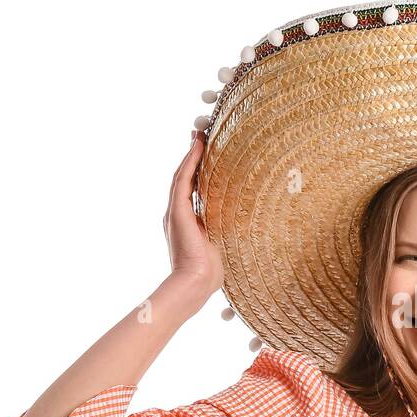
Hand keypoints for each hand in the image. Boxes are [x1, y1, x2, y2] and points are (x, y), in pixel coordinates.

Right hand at [164, 131, 222, 298]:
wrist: (195, 281)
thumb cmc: (210, 270)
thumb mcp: (220, 244)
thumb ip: (223, 231)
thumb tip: (242, 224)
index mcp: (186, 220)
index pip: (191, 188)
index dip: (197, 168)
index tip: (205, 150)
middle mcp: (177, 213)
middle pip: (184, 177)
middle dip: (192, 156)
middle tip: (200, 135)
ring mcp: (174, 211)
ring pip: (181, 175)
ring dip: (190, 154)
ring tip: (199, 136)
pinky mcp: (176, 211)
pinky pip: (182, 181)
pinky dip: (189, 163)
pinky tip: (197, 148)